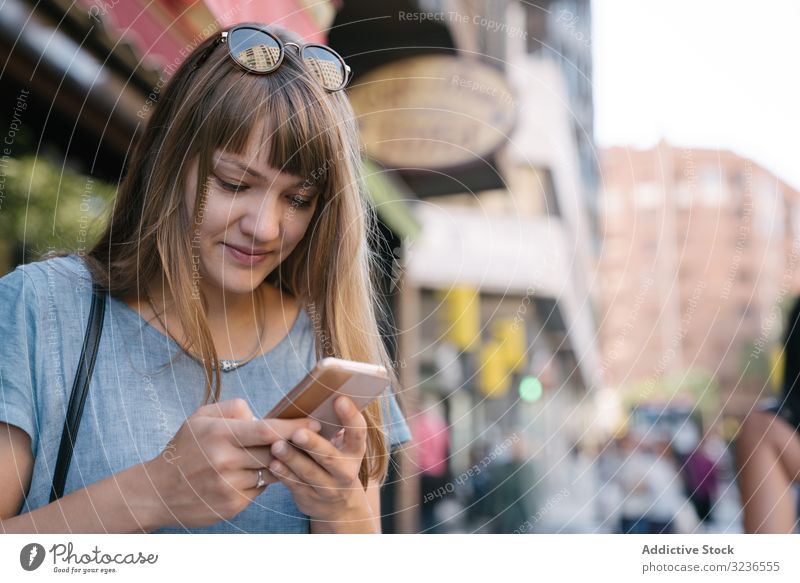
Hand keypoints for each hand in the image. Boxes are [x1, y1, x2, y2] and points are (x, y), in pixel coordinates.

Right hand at [145, 398, 320, 529]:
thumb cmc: (185, 449)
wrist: (158, 491)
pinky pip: (260, 489)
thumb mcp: (201, 418)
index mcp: (220, 434)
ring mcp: (229, 486)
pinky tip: (254, 473)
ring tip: (283, 454)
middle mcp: (225, 461)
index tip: (315, 422)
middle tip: (313, 438)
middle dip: (295, 445)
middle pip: (274, 452)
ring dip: (279, 463)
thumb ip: (232, 409)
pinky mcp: (232, 505)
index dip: (295, 427)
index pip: (267, 429)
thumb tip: (260, 413)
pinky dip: (262, 480)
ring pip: (270, 472)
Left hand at [268, 396, 374, 531]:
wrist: (339, 504)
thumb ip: (333, 426)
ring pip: (309, 473)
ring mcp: (328, 488)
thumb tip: (317, 395)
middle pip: (329, 456)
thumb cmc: (334, 461)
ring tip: (277, 446)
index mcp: (355, 451)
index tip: (339, 399)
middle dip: (313, 444)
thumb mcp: (342, 446)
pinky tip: (272, 463)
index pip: (358, 432)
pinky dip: (283, 474)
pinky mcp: (310, 498)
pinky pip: (295, 485)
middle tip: (297, 432)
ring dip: (292, 459)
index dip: (350, 416)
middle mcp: (346, 471)